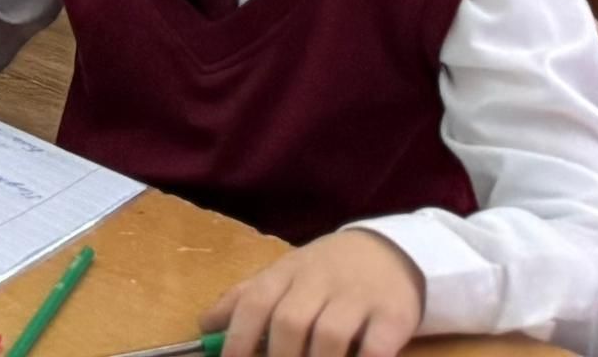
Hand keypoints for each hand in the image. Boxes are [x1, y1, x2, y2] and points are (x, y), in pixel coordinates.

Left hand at [208, 225, 427, 356]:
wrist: (390, 250)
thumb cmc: (325, 272)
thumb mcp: (284, 275)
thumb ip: (245, 299)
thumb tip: (204, 326)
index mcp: (288, 272)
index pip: (256, 301)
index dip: (238, 336)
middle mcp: (320, 281)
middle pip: (291, 321)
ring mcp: (358, 297)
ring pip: (330, 335)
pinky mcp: (393, 314)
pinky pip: (376, 346)